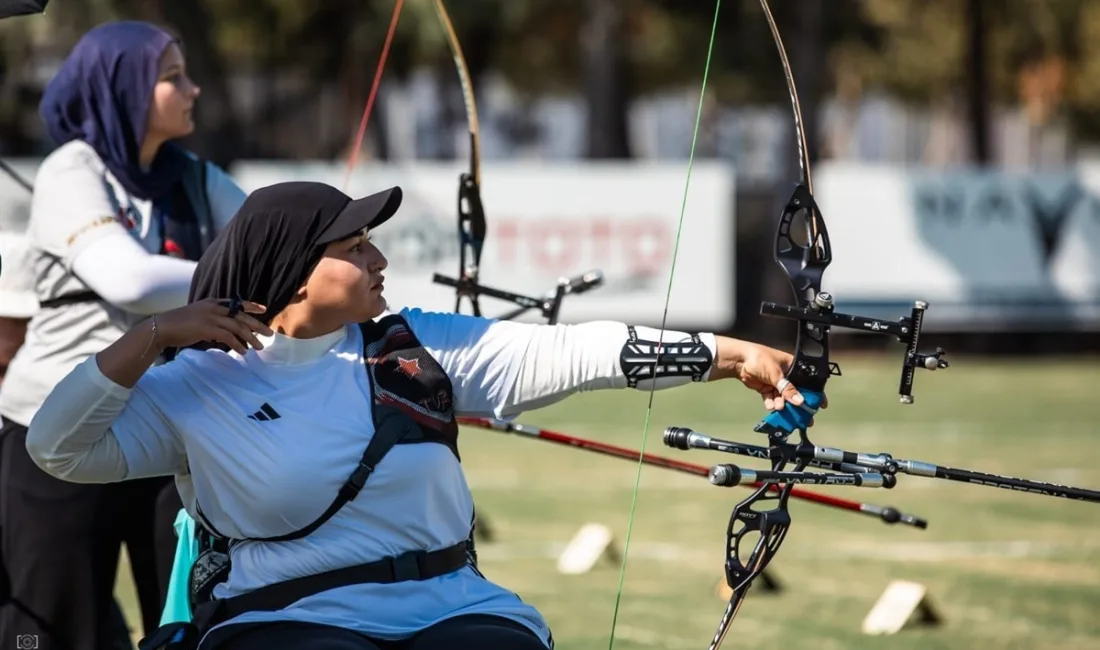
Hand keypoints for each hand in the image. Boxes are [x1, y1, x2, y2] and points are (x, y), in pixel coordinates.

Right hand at [153, 298, 272, 354]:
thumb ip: (212, 322)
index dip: (251, 306)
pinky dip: (237, 345)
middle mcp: (213, 307)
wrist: (161, 328)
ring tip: (259, 347)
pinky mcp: (207, 328)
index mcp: (212, 302)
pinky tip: (243, 352)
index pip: (236, 303)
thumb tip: (224, 334)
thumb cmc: (178, 326)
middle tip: (269, 333)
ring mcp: (211, 317)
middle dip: (257, 325)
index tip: (263, 309)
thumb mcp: (198, 317)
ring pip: (237, 327)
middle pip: (241, 315)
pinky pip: (228, 337)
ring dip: (250, 338)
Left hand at [728, 340, 827, 417]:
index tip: (821, 405)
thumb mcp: (776, 374)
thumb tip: (800, 401)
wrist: (739, 360)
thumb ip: (787, 388)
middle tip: (804, 418)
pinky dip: (771, 403)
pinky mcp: (766, 388)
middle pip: (796, 393)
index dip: (815, 393)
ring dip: (782, 404)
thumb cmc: (760, 358)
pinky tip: (770, 405)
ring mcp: (776, 383)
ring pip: (783, 398)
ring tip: (780, 408)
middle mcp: (787, 376)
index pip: (808, 381)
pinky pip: (772, 399)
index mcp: (793, 367)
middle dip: (799, 405)